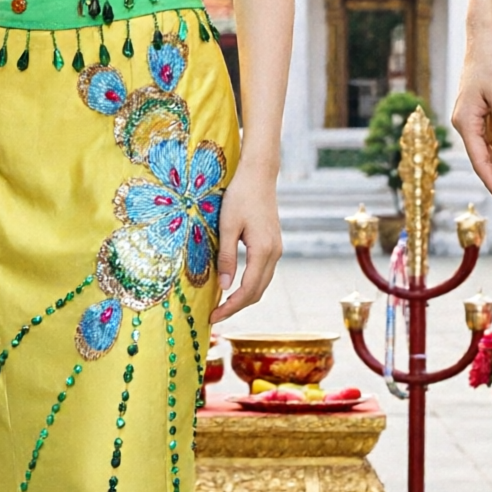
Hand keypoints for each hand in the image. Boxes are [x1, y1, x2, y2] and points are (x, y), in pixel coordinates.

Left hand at [210, 168, 281, 324]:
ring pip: (262, 283)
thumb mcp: (227, 226)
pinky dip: (250, 285)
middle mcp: (275, 253)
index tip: (214, 316)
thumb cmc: (240, 196)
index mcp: (263, 250)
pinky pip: (263, 272)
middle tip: (215, 316)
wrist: (259, 175)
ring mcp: (277, 249)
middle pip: (258, 291)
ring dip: (244, 297)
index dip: (231, 306)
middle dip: (237, 307)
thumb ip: (226, 257)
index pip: (248, 289)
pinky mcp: (273, 244)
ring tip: (223, 306)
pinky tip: (235, 286)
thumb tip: (224, 286)